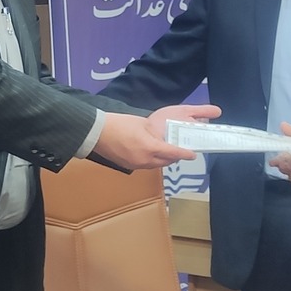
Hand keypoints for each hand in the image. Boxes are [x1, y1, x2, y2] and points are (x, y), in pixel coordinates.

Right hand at [92, 104, 219, 169]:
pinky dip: (153, 160)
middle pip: (166, 162)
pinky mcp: (129, 166)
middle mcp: (145, 160)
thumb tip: (164, 137)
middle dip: (175, 157)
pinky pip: (146, 165)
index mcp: (150, 148)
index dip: (184, 154)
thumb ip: (156, 133)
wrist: (98, 133)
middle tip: (181, 150)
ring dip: (164, 159)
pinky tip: (152, 153)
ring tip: (168, 152)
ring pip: (156, 165)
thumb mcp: (143, 124)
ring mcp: (136, 165)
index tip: (193, 154)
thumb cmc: (119, 124)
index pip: (173, 153)